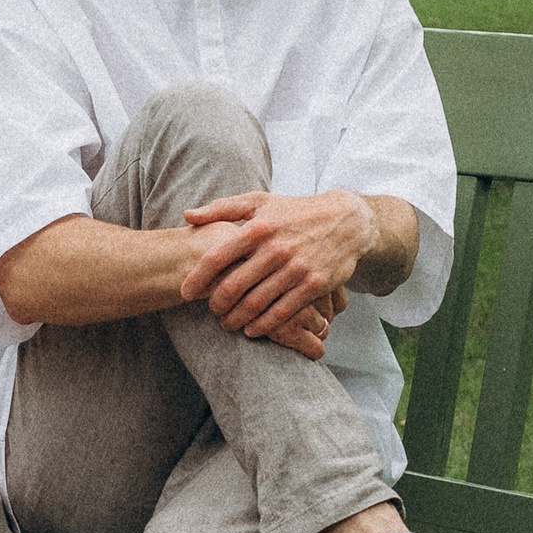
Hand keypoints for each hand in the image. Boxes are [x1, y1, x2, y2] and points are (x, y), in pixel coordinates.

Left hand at [179, 188, 369, 342]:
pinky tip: (253, 330)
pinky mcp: (314, 285)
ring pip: (256, 304)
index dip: (197, 278)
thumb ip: (222, 208)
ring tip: (228, 324)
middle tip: (211, 312)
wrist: (346, 221)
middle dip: (216, 305)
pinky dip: (264, 325)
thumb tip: (187, 216)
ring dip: (237, 319)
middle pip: (234, 286)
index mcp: (258, 228)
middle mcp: (275, 249)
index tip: (186, 292)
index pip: (217, 257)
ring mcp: (296, 269)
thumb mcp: (260, 202)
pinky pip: (283, 312)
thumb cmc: (296, 212)